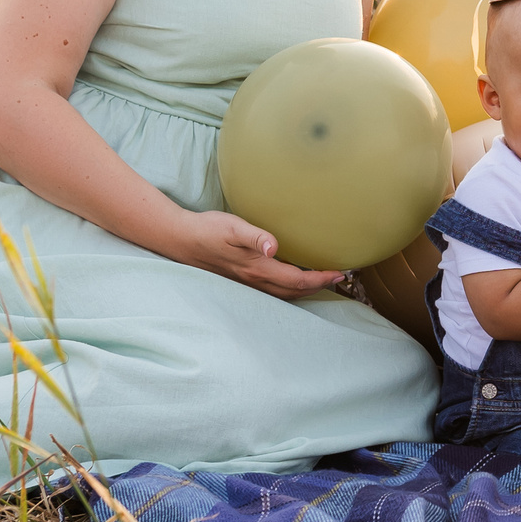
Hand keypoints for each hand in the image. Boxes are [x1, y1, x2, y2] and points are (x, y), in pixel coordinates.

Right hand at [179, 211, 346, 300]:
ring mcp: (246, 283)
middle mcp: (254, 280)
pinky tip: (292, 281)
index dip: (320, 279)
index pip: (297, 280)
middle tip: (340, 278)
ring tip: (322, 282)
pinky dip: (289, 289)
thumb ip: (255, 236)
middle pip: (294, 291)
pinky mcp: (240, 280)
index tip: (340, 273)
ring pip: (283, 294)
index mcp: (257, 268)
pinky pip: (271, 291)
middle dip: (319, 287)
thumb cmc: (208, 229)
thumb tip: (274, 246)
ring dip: (305, 290)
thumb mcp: (232, 227)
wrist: (181, 239)